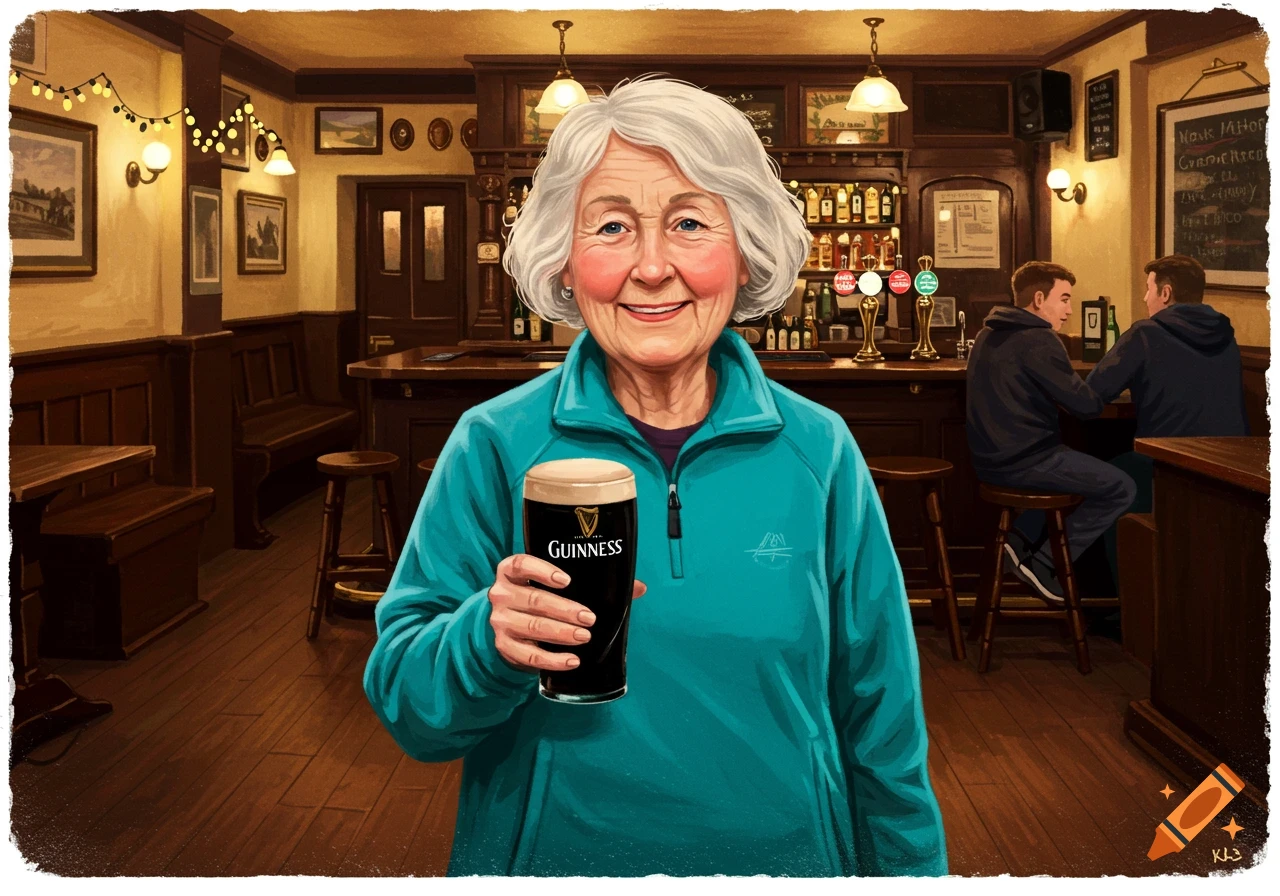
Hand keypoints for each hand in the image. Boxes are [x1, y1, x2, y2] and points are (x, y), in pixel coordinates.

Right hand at [487, 553, 646, 672]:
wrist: (511, 628)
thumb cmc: (540, 598)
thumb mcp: (557, 586)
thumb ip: (593, 581)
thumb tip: (638, 587)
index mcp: (511, 571)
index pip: (521, 563)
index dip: (543, 570)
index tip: (567, 580)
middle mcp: (501, 594)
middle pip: (533, 599)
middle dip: (564, 609)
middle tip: (590, 618)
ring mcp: (500, 621)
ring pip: (531, 626)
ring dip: (561, 633)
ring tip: (585, 636)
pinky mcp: (504, 646)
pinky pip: (529, 656)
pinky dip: (552, 660)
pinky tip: (572, 660)